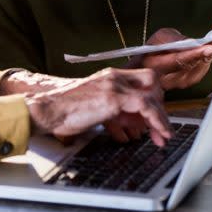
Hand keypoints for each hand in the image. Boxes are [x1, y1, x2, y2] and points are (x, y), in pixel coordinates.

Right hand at [25, 67, 170, 146]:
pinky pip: (145, 106)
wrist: (48, 109)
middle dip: (161, 105)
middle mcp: (115, 76)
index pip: (143, 78)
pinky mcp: (113, 98)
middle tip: (161, 126)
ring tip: (163, 136)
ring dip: (161, 118)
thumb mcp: (97, 107)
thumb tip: (134, 123)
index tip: (157, 116)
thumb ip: (117, 111)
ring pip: (152, 95)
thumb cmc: (66, 111)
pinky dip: (156, 120)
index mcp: (110, 75)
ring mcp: (114, 85)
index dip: (154, 97)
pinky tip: (158, 132)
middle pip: (152, 82)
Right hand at [128, 14, 211, 90]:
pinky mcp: (193, 79)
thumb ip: (172, 40)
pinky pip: (206, 64)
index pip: (178, 61)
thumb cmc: (153, 49)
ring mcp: (183, 81)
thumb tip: (191, 42)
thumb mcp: (159, 38)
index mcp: (157, 66)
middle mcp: (171, 78)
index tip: (209, 46)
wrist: (151, 64)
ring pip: (204, 64)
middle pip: (195, 63)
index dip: (194, 54)